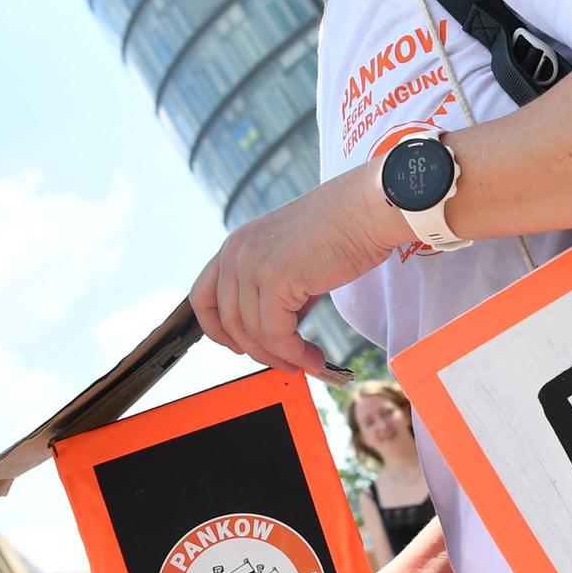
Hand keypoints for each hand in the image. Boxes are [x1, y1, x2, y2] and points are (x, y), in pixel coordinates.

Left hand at [190, 165, 402, 372]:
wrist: (368, 210)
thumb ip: (277, 291)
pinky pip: (277, 334)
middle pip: (228, 322)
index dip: (217, 330)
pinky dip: (294, 353)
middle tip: (285, 362)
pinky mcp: (276, 279)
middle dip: (257, 350)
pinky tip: (313, 357)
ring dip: (281, 356)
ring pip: (253, 333)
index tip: (238, 347)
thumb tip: (279, 333)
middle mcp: (236, 252)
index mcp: (237, 244)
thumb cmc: (343, 229)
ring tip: (306, 362)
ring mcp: (252, 264)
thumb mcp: (293, 258)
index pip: (204, 297)